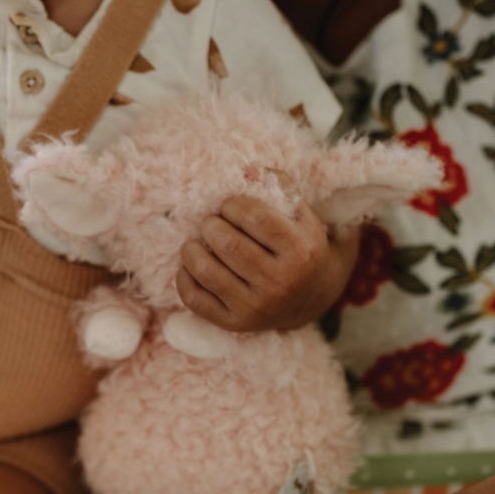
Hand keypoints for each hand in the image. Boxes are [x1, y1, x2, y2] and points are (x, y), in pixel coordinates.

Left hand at [176, 182, 359, 331]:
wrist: (310, 299)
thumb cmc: (299, 246)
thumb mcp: (301, 215)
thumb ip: (278, 186)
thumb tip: (246, 170)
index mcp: (301, 252)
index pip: (254, 217)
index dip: (232, 205)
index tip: (229, 206)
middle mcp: (280, 283)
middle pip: (227, 244)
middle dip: (210, 225)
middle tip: (211, 223)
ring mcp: (257, 308)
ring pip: (206, 271)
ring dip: (191, 248)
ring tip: (196, 242)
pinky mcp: (235, 323)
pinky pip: (194, 298)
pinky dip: (184, 276)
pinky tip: (191, 265)